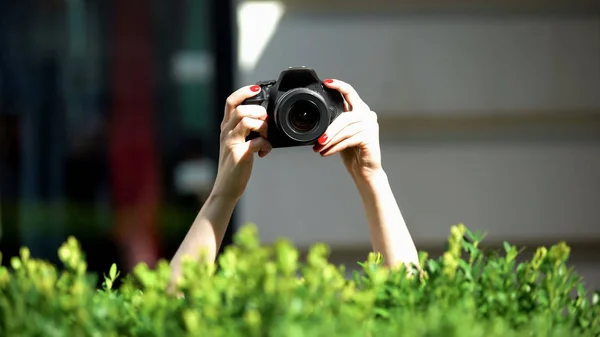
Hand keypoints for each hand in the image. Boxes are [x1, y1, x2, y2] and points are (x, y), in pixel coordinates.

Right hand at [212, 85, 271, 199]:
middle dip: (258, 112)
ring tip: (266, 137)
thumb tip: (264, 119)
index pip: (231, 101)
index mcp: (226, 127)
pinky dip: (266, 145)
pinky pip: (256, 142)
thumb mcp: (237, 142)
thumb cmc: (235, 165)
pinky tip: (265, 152)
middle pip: (240, 109)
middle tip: (265, 123)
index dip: (244, 91)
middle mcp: (226, 132)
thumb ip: (245, 130)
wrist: (226, 187)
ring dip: (263, 127)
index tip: (257, 88)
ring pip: (246, 121)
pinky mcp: (240, 155)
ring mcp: (231, 143)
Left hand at [313, 79, 381, 180]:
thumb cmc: (352, 151)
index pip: (350, 93)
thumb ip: (334, 123)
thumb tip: (315, 123)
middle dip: (329, 130)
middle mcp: (367, 114)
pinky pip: (348, 140)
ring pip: (345, 130)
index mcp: (359, 109)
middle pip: (345, 117)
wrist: (364, 170)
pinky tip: (326, 152)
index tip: (326, 82)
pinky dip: (335, 147)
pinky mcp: (370, 137)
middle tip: (318, 140)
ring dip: (330, 141)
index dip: (339, 86)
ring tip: (319, 149)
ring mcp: (370, 125)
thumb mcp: (340, 134)